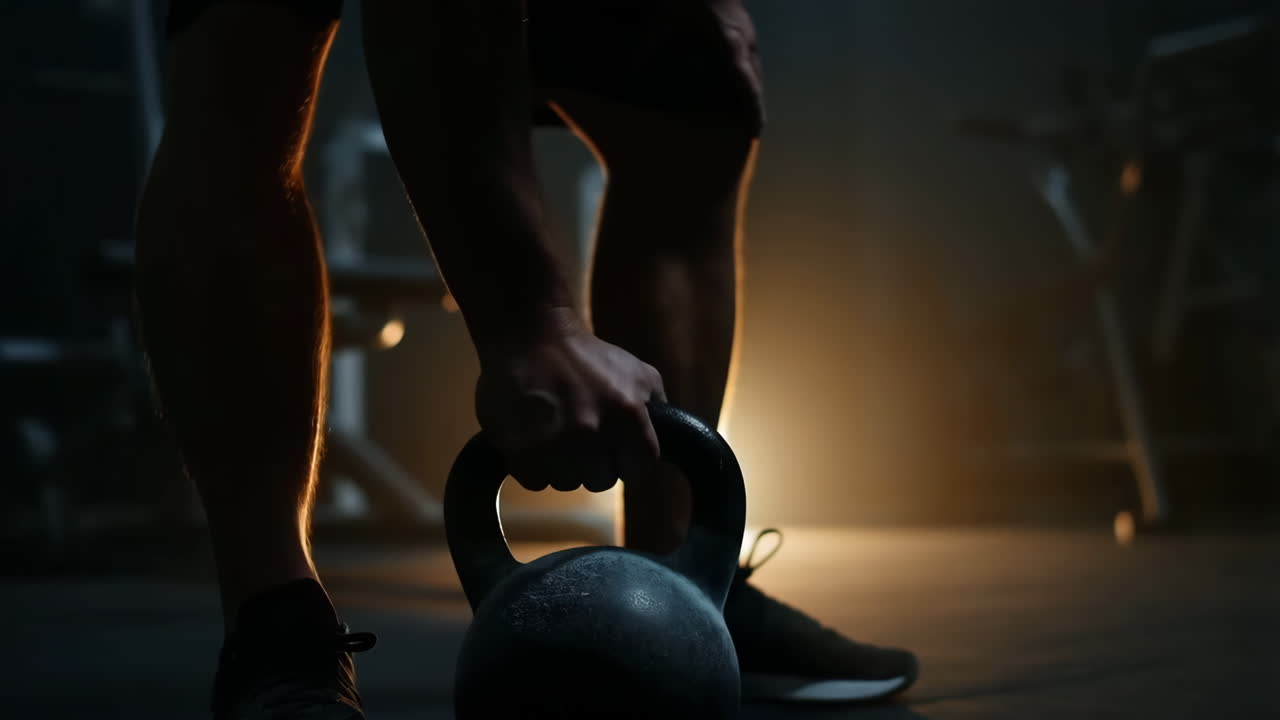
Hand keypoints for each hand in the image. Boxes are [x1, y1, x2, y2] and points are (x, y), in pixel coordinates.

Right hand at [474, 308, 666, 491]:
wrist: (531, 335)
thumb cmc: (589, 356)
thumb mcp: (639, 372)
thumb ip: (658, 408)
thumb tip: (668, 441)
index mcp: (627, 413)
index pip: (640, 468)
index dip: (628, 461)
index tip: (616, 451)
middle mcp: (590, 431)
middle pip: (601, 481)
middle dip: (594, 464)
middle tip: (582, 439)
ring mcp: (552, 441)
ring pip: (566, 483)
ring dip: (562, 466)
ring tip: (556, 436)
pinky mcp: (519, 447)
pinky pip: (534, 480)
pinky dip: (533, 466)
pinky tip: (534, 440)